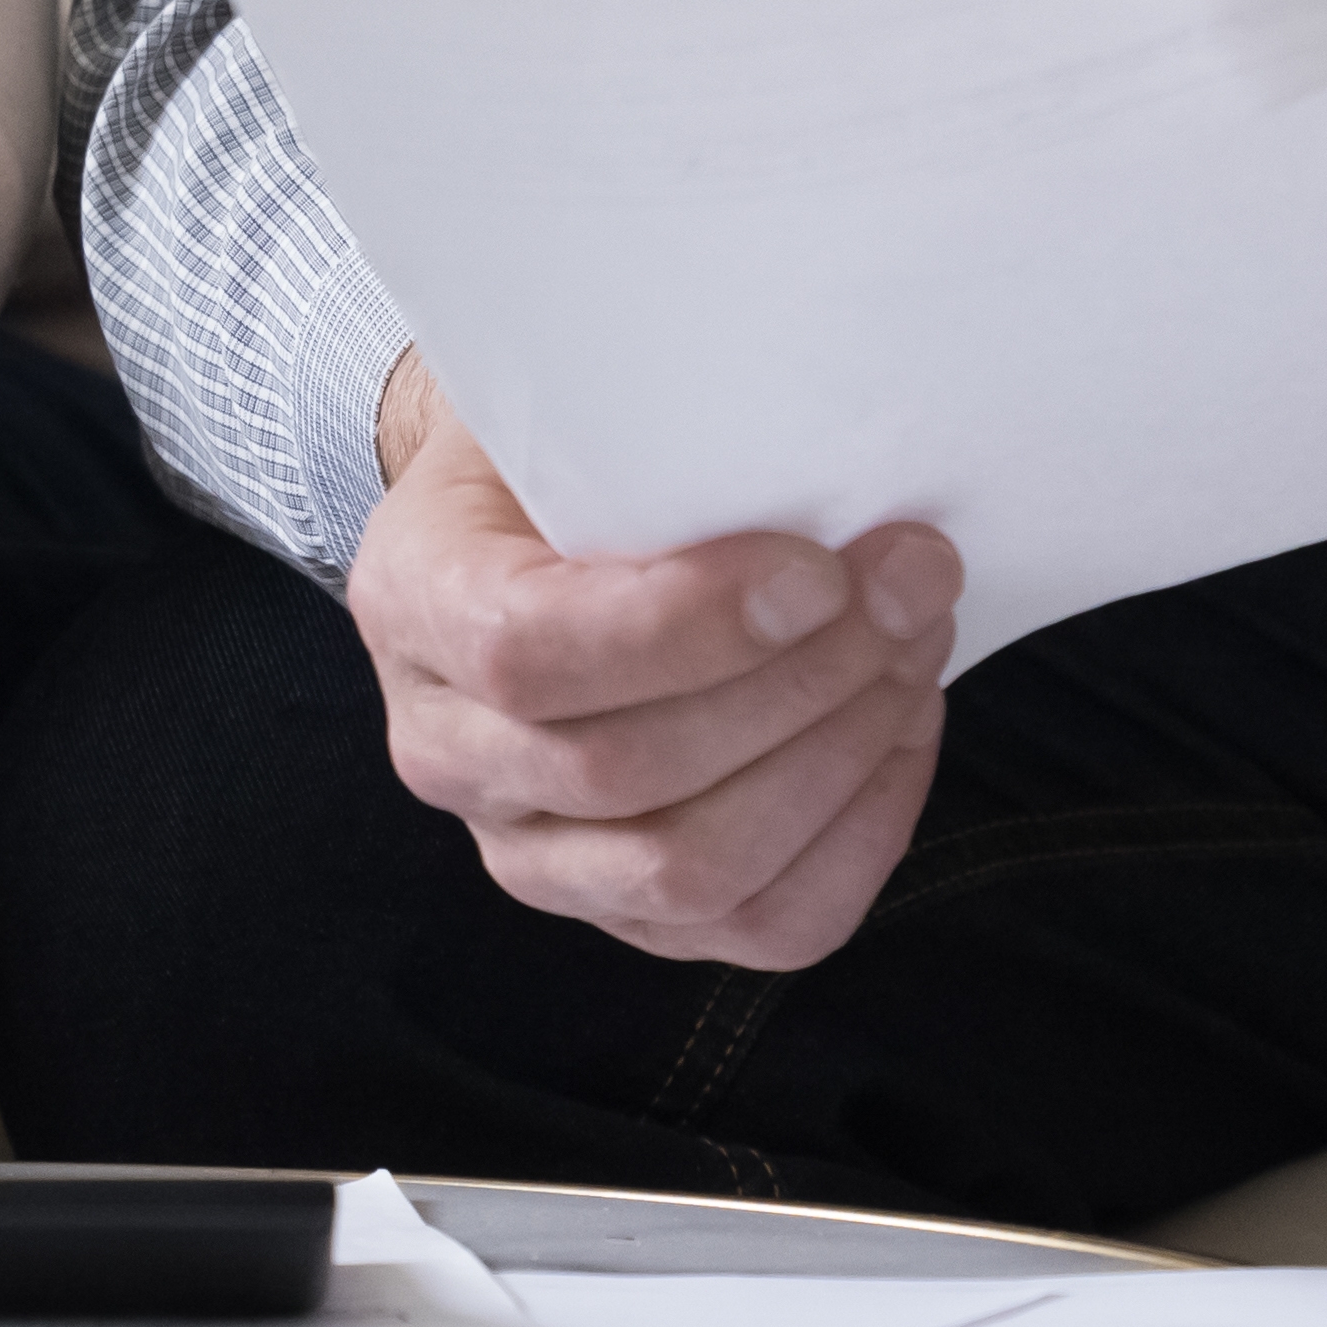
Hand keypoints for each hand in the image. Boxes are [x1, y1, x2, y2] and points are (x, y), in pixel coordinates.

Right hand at [351, 350, 959, 970]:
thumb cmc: (570, 445)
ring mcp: (529, 854)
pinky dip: (858, 840)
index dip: (684, 627)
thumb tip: (832, 453)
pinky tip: (900, 733)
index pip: (526, 655)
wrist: (531, 522)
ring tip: (913, 647)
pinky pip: (759, 928)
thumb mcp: (567, 397)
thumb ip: (650, 424)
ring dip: (837, 758)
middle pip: (625, 773)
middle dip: (802, 681)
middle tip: (912, 581)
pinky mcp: (624, 911)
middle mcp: (447, 750)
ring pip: (692, 870)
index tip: (816, 569)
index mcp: (413, 600)